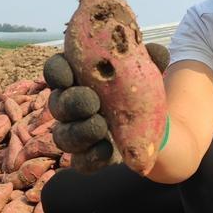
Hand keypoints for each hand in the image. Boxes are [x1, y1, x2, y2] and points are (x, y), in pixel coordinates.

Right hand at [43, 43, 169, 172]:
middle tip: (91, 101)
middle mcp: (71, 105)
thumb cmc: (139, 88)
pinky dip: (91, 157)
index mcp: (77, 77)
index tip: (68, 74)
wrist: (154, 124)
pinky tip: (106, 150)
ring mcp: (77, 132)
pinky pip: (80, 161)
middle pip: (57, 104)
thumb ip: (149, 59)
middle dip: (72, 103)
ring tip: (101, 126)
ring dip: (79, 131)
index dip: (57, 72)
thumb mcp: (146, 71)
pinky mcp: (88, 156)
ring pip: (63, 135)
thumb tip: (156, 51)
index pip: (56, 70)